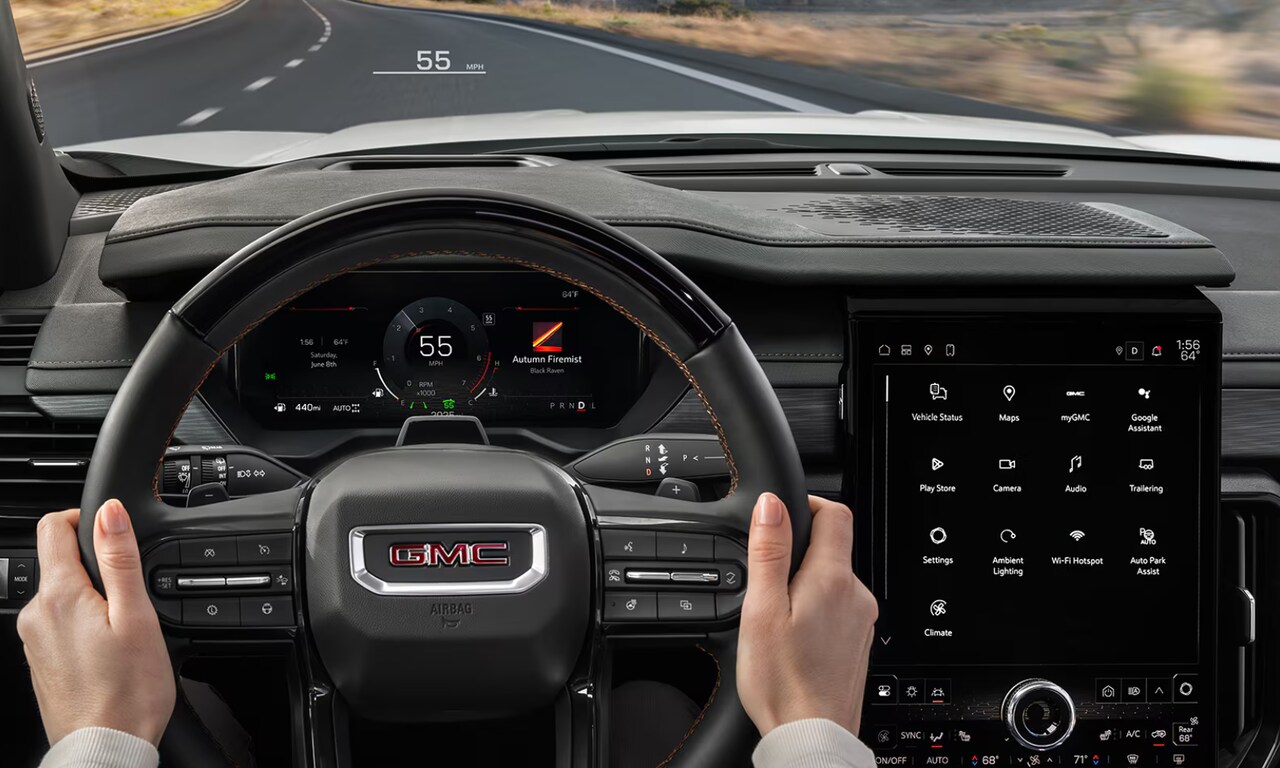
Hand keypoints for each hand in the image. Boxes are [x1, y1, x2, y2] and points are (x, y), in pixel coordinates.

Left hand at [17, 501, 175, 745]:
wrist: (105, 748)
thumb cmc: (127, 691)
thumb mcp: (136, 615)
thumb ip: (119, 559)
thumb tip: (109, 512)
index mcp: (60, 596)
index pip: (52, 527)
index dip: (84, 519)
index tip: (112, 535)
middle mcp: (36, 615)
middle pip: (59, 562)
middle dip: (95, 566)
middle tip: (132, 595)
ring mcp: (34, 640)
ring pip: (61, 595)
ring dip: (92, 598)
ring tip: (125, 628)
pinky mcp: (40, 660)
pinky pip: (60, 624)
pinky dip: (84, 624)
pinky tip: (109, 650)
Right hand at [738, 493, 876, 736]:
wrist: (811, 737)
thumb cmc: (784, 683)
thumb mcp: (763, 609)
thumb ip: (770, 552)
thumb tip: (773, 505)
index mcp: (833, 579)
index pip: (834, 513)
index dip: (806, 503)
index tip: (779, 516)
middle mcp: (856, 596)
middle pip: (832, 547)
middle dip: (798, 550)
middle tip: (765, 576)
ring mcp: (860, 621)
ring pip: (833, 580)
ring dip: (805, 583)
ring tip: (775, 613)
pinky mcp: (857, 643)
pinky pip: (837, 609)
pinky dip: (814, 610)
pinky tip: (792, 637)